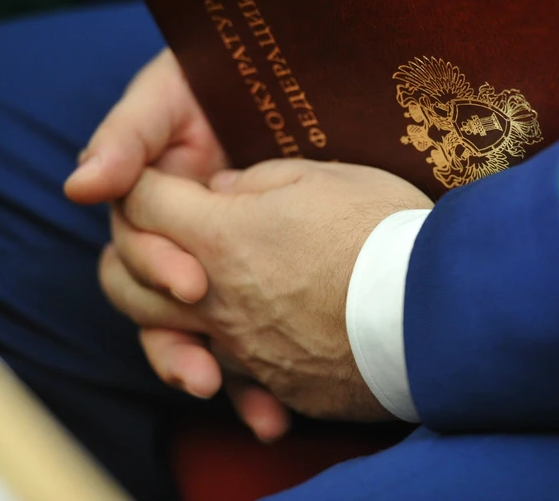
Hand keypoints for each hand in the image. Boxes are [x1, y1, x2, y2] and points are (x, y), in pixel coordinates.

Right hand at [63, 49, 289, 441]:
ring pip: (192, 329)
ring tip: (225, 397)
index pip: (136, 247)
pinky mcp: (259, 278)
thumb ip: (127, 133)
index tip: (192, 283)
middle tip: (206, 362)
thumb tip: (79, 185)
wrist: (288, 78)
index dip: (157, 268)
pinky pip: (248, 334)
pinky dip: (254, 376)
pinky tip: (272, 411)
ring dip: (202, 370)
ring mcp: (216, 258)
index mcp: (152, 196)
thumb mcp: (168, 92)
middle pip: (152, 304)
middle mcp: (177, 234)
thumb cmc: (216, 68)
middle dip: (173, 337)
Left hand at [100, 159, 433, 420]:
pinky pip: (225, 369)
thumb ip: (254, 181)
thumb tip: (223, 193)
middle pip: (122, 280)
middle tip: (163, 236)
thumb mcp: (320, 177)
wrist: (436, 310)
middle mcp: (215, 299)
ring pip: (163, 336)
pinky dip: (224, 352)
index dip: (143, 181)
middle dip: (129, 253)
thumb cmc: (382, 230)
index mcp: (221, 236)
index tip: (170, 177)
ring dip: (166, 312)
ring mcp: (241, 349)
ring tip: (196, 294)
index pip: (142, 202)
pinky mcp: (274, 381)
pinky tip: (255, 337)